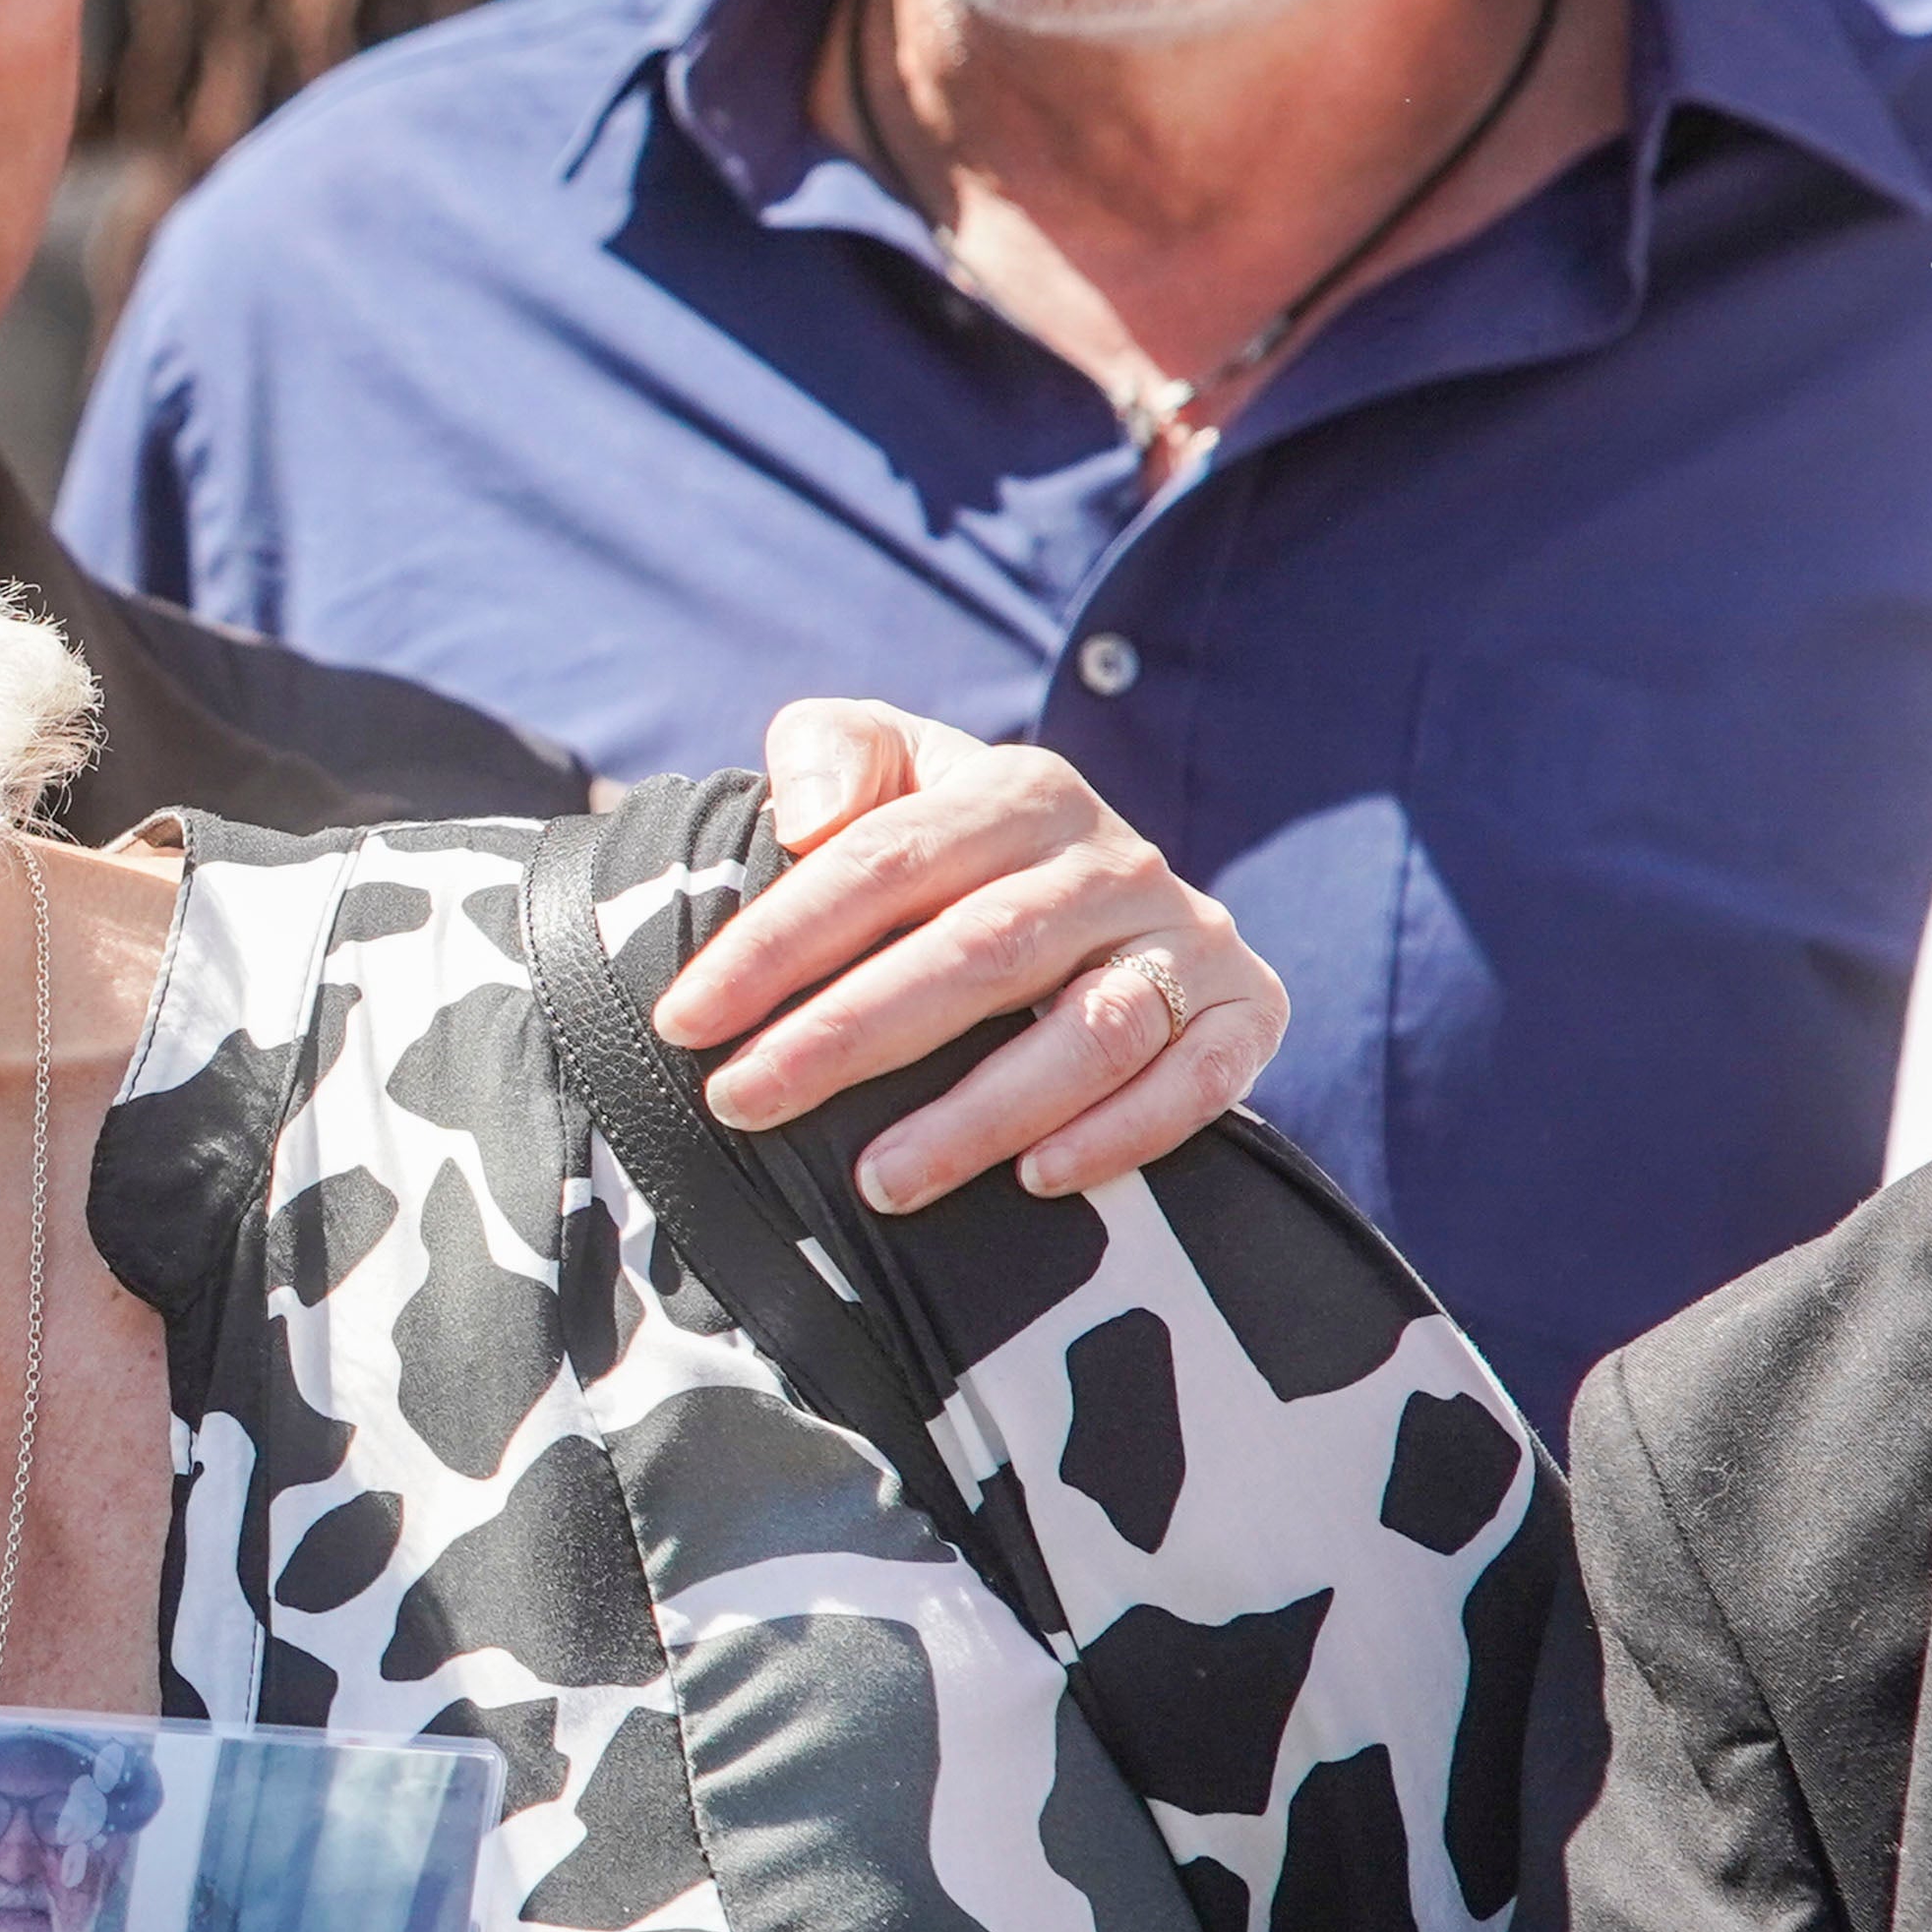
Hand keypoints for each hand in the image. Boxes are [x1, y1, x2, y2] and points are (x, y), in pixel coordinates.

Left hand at [650, 698, 1284, 1214]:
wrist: (1105, 899)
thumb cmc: (955, 851)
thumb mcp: (895, 770)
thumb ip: (835, 749)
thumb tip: (811, 814)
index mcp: (1019, 791)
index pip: (883, 860)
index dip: (778, 942)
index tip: (685, 1020)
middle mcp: (1111, 859)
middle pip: (977, 952)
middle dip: (848, 1036)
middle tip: (743, 1104)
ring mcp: (1185, 938)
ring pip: (1092, 1030)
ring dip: (983, 1114)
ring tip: (878, 1182)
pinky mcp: (1247, 1011)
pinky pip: (1198, 1080)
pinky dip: (1122, 1134)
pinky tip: (1034, 1182)